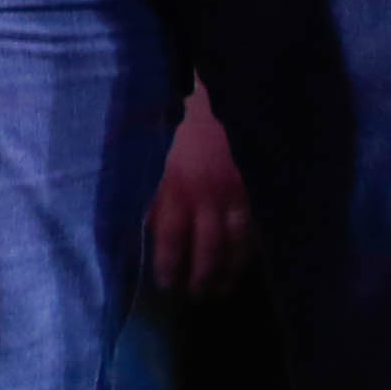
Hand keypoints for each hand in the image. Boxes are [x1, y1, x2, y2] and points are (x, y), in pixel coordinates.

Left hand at [149, 89, 250, 294]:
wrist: (221, 93)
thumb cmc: (178, 119)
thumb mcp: (150, 150)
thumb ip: (146, 187)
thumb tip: (132, 221)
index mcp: (171, 185)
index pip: (167, 238)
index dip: (167, 265)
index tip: (165, 285)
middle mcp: (202, 195)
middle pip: (203, 249)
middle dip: (199, 277)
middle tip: (195, 296)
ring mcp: (234, 195)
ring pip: (233, 246)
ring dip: (226, 272)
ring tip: (219, 290)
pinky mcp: (258, 191)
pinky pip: (256, 230)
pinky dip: (251, 251)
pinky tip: (245, 265)